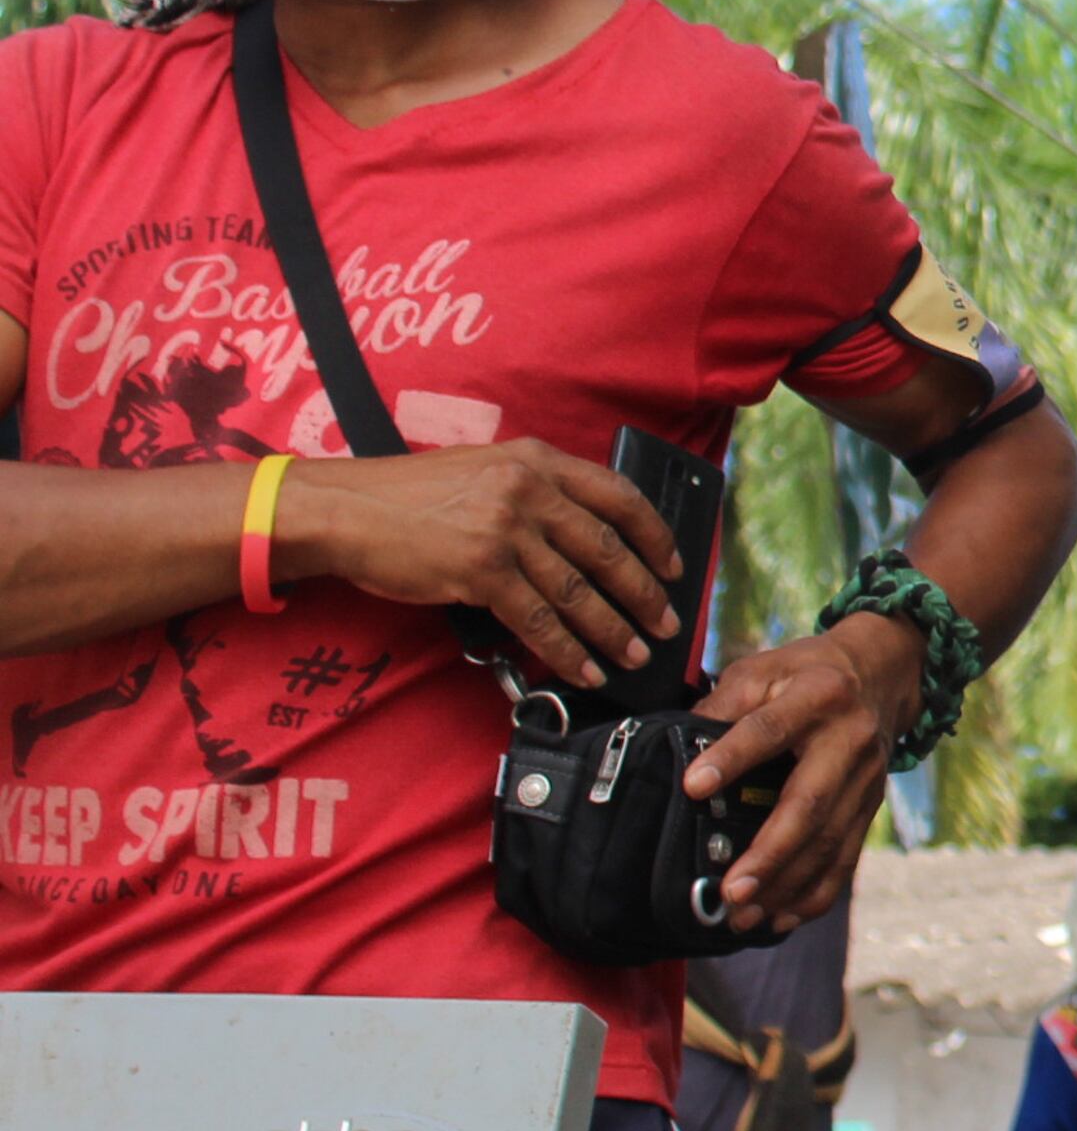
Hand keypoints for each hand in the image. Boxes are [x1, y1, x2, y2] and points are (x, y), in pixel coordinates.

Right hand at [278, 440, 681, 688]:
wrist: (347, 510)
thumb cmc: (413, 496)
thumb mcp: (487, 469)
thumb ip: (537, 490)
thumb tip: (588, 535)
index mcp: (539, 460)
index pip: (620, 496)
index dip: (655, 536)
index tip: (675, 567)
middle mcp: (530, 490)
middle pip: (608, 549)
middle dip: (644, 594)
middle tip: (667, 625)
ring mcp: (506, 530)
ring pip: (578, 590)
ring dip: (612, 631)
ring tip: (635, 655)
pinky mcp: (480, 570)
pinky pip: (537, 619)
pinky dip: (566, 650)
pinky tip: (584, 669)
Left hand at [681, 615, 926, 936]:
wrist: (882, 671)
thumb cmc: (807, 672)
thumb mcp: (763, 669)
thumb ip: (722, 704)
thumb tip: (678, 749)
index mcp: (816, 696)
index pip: (768, 729)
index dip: (732, 758)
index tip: (692, 786)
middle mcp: (848, 740)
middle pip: (808, 803)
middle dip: (770, 852)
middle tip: (731, 890)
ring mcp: (865, 778)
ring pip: (828, 841)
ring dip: (786, 884)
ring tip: (743, 915)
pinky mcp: (869, 805)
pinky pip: (846, 857)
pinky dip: (816, 893)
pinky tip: (782, 918)